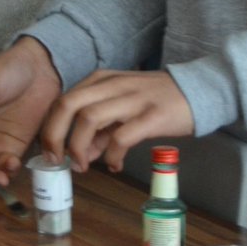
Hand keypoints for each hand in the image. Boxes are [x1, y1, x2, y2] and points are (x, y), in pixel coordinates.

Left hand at [40, 69, 194, 173]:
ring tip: (84, 165)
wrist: (196, 91)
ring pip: (89, 118)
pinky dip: (111, 155)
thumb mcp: (123, 106)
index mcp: (101, 80)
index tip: (50, 152)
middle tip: (56, 160)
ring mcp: (131, 99)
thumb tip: (83, 155)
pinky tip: (114, 165)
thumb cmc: (156, 99)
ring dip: (79, 146)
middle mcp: (112, 85)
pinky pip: (121, 137)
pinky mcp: (151, 116)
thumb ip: (102, 128)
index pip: (63, 100)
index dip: (50, 127)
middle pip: (68, 104)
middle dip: (54, 135)